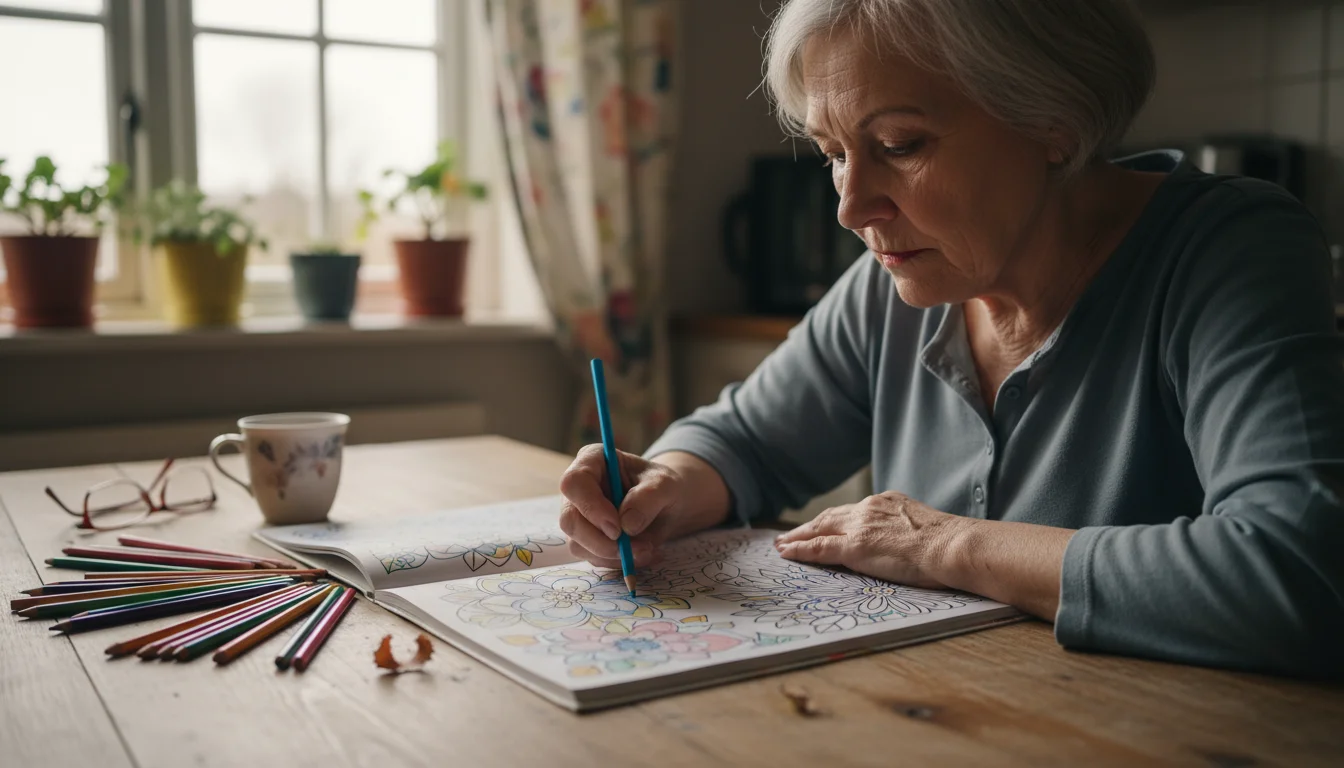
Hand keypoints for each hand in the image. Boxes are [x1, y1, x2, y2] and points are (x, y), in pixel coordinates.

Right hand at [558, 445, 692, 569]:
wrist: (666, 506)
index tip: (617, 528)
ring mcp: (579, 515)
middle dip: (601, 542)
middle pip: (570, 519)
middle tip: (632, 549)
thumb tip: (626, 525)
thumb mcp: (666, 485)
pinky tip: (641, 553)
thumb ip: (648, 498)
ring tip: (647, 549)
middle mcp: (578, 489)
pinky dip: (617, 562)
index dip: (591, 508)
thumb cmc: (661, 486)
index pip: (574, 483)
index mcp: (591, 461)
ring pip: (578, 544)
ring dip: (613, 555)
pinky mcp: (585, 539)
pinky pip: (592, 557)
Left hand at [773, 492, 969, 588]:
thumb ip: (907, 531)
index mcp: (888, 503)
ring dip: (798, 537)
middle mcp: (870, 509)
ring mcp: (860, 527)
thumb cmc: (949, 545)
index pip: (853, 512)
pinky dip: (800, 550)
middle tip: (789, 535)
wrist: (951, 546)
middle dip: (809, 526)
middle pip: (830, 517)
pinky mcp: (854, 547)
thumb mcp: (925, 528)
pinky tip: (787, 554)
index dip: (834, 519)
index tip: (823, 525)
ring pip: (819, 529)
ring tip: (781, 545)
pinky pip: (819, 549)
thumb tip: (906, 543)